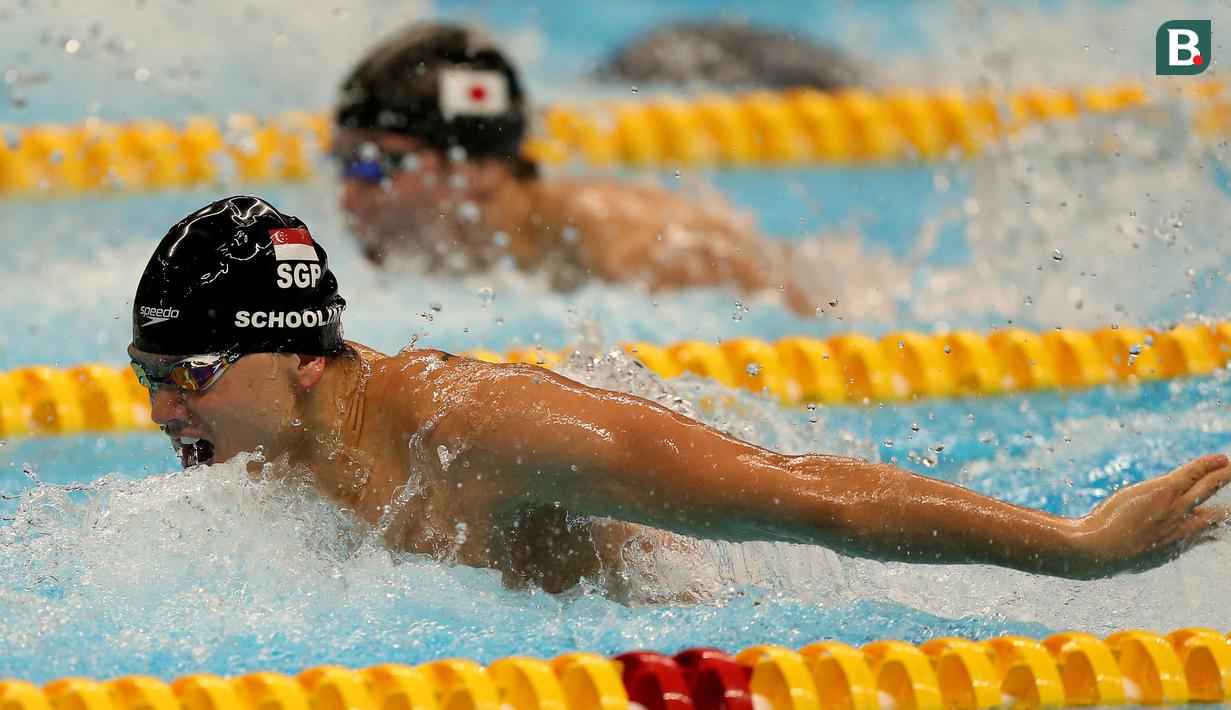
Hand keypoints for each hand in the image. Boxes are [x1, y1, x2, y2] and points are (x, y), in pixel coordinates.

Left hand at [1072, 454, 1230, 576]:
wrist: (1098, 549)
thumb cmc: (1110, 556)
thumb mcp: (1141, 559)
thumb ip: (1159, 550)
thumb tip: (1169, 547)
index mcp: (1175, 543)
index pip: (1204, 531)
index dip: (1216, 522)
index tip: (1225, 515)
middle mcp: (1182, 527)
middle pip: (1214, 513)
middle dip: (1227, 506)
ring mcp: (1175, 508)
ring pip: (1208, 487)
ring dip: (1225, 476)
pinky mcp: (1165, 491)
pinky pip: (1192, 473)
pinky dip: (1208, 465)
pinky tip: (1222, 459)